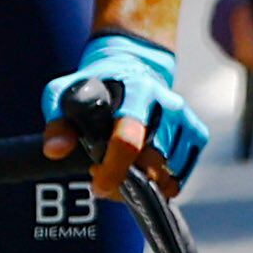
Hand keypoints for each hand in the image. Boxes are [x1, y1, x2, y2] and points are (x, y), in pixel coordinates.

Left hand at [45, 30, 208, 195]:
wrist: (134, 67)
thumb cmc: (96, 86)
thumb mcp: (65, 94)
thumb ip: (57, 122)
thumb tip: (55, 151)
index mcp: (137, 91)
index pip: (129, 139)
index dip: (113, 169)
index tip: (97, 183)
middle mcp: (168, 104)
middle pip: (151, 164)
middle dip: (125, 180)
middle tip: (103, 174)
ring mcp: (186, 120)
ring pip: (168, 175)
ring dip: (142, 186)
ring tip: (121, 171)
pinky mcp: (197, 134)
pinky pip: (180, 177)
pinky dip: (160, 184)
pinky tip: (141, 171)